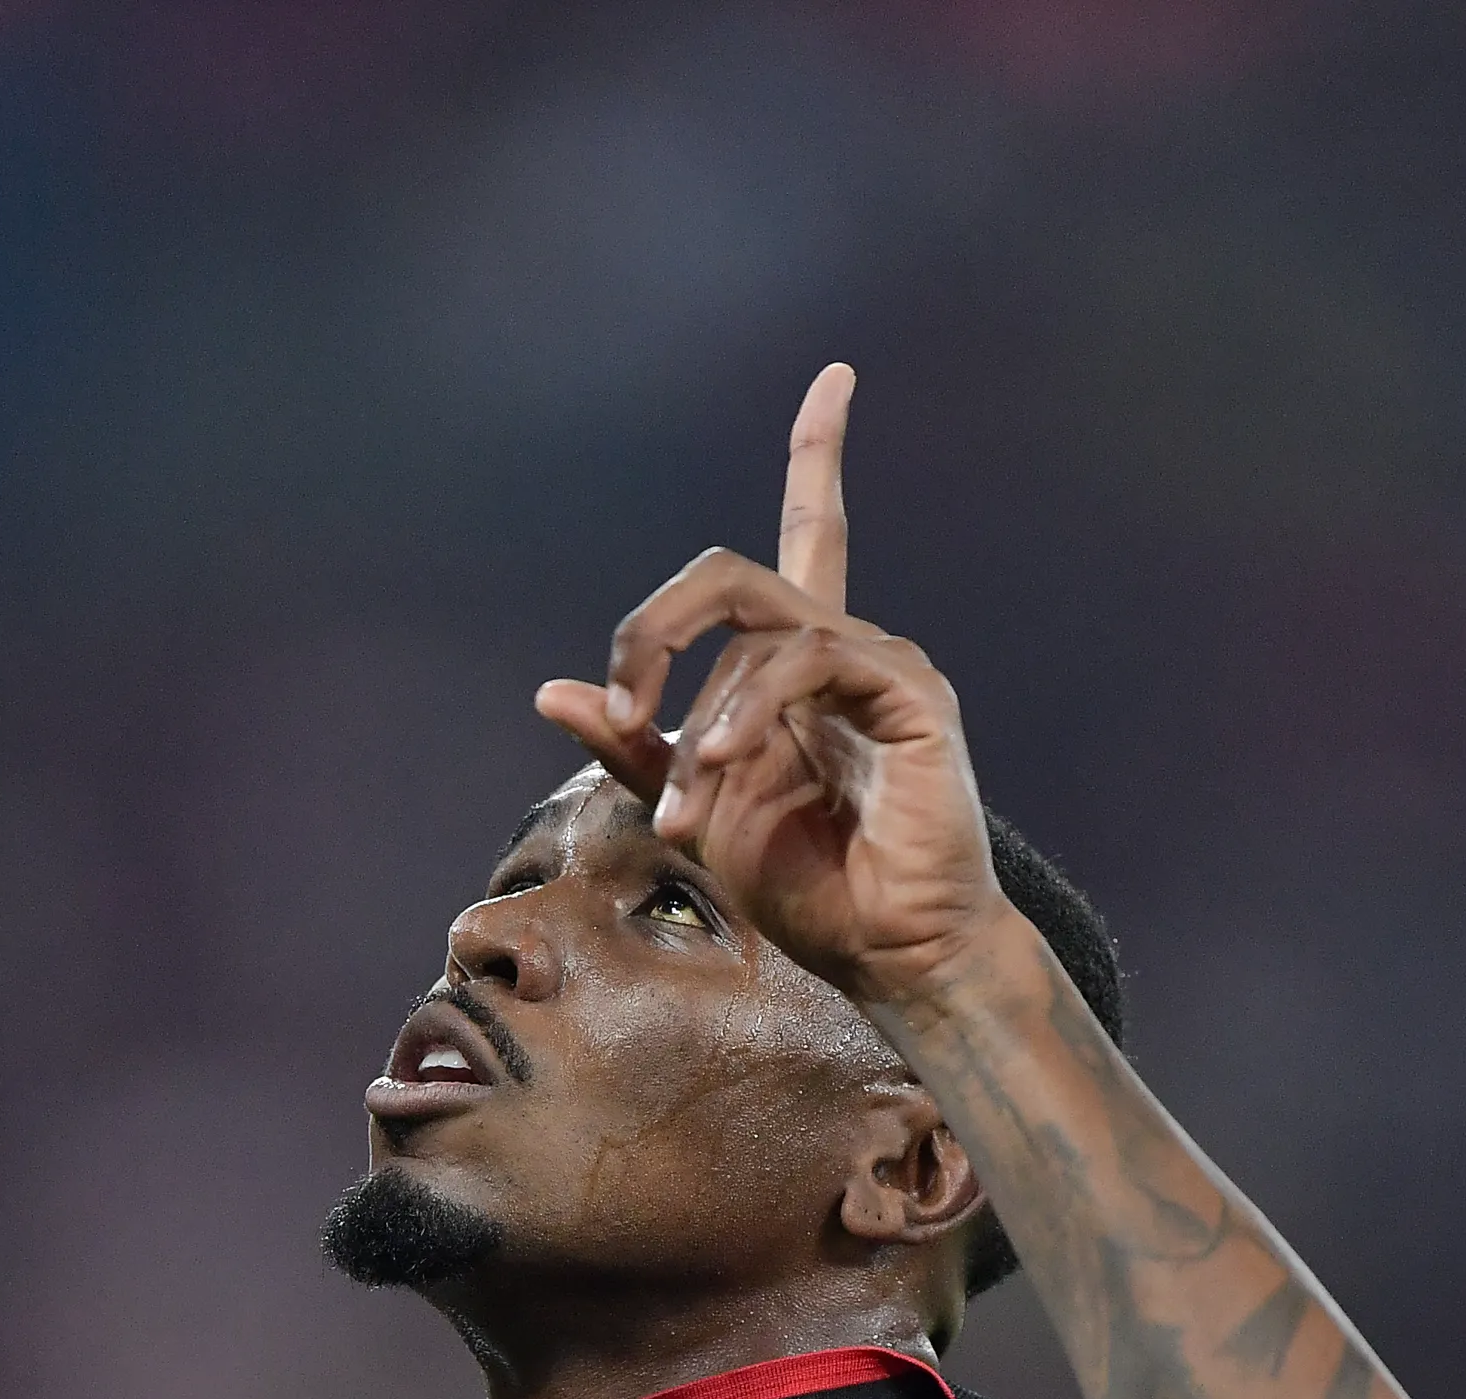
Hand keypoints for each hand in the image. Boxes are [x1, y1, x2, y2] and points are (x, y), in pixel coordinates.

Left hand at [535, 367, 1008, 1005]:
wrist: (890, 955)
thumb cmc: (808, 887)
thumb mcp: (695, 808)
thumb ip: (634, 747)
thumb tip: (554, 689)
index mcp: (797, 667)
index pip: (810, 531)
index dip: (821, 452)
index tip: (839, 375)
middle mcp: (841, 648)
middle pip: (733, 571)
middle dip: (655, 626)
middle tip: (624, 709)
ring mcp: (880, 664)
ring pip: (755, 626)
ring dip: (698, 723)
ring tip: (686, 809)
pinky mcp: (911, 691)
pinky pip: (802, 662)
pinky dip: (744, 715)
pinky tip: (720, 770)